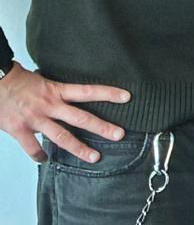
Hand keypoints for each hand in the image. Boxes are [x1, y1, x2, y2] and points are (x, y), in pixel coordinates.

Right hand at [0, 62, 128, 162]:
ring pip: (62, 137)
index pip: (88, 91)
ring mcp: (35, 119)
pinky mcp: (19, 129)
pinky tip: (46, 160)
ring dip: (79, 148)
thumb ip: (57, 91)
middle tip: (119, 134)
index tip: (126, 97)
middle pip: (81, 118)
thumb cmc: (18, 80)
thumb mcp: (44, 80)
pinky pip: (32, 147)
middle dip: (102, 127)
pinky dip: (40, 156)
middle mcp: (49, 106)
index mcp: (56, 91)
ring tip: (94, 157)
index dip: (108, 93)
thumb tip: (72, 96)